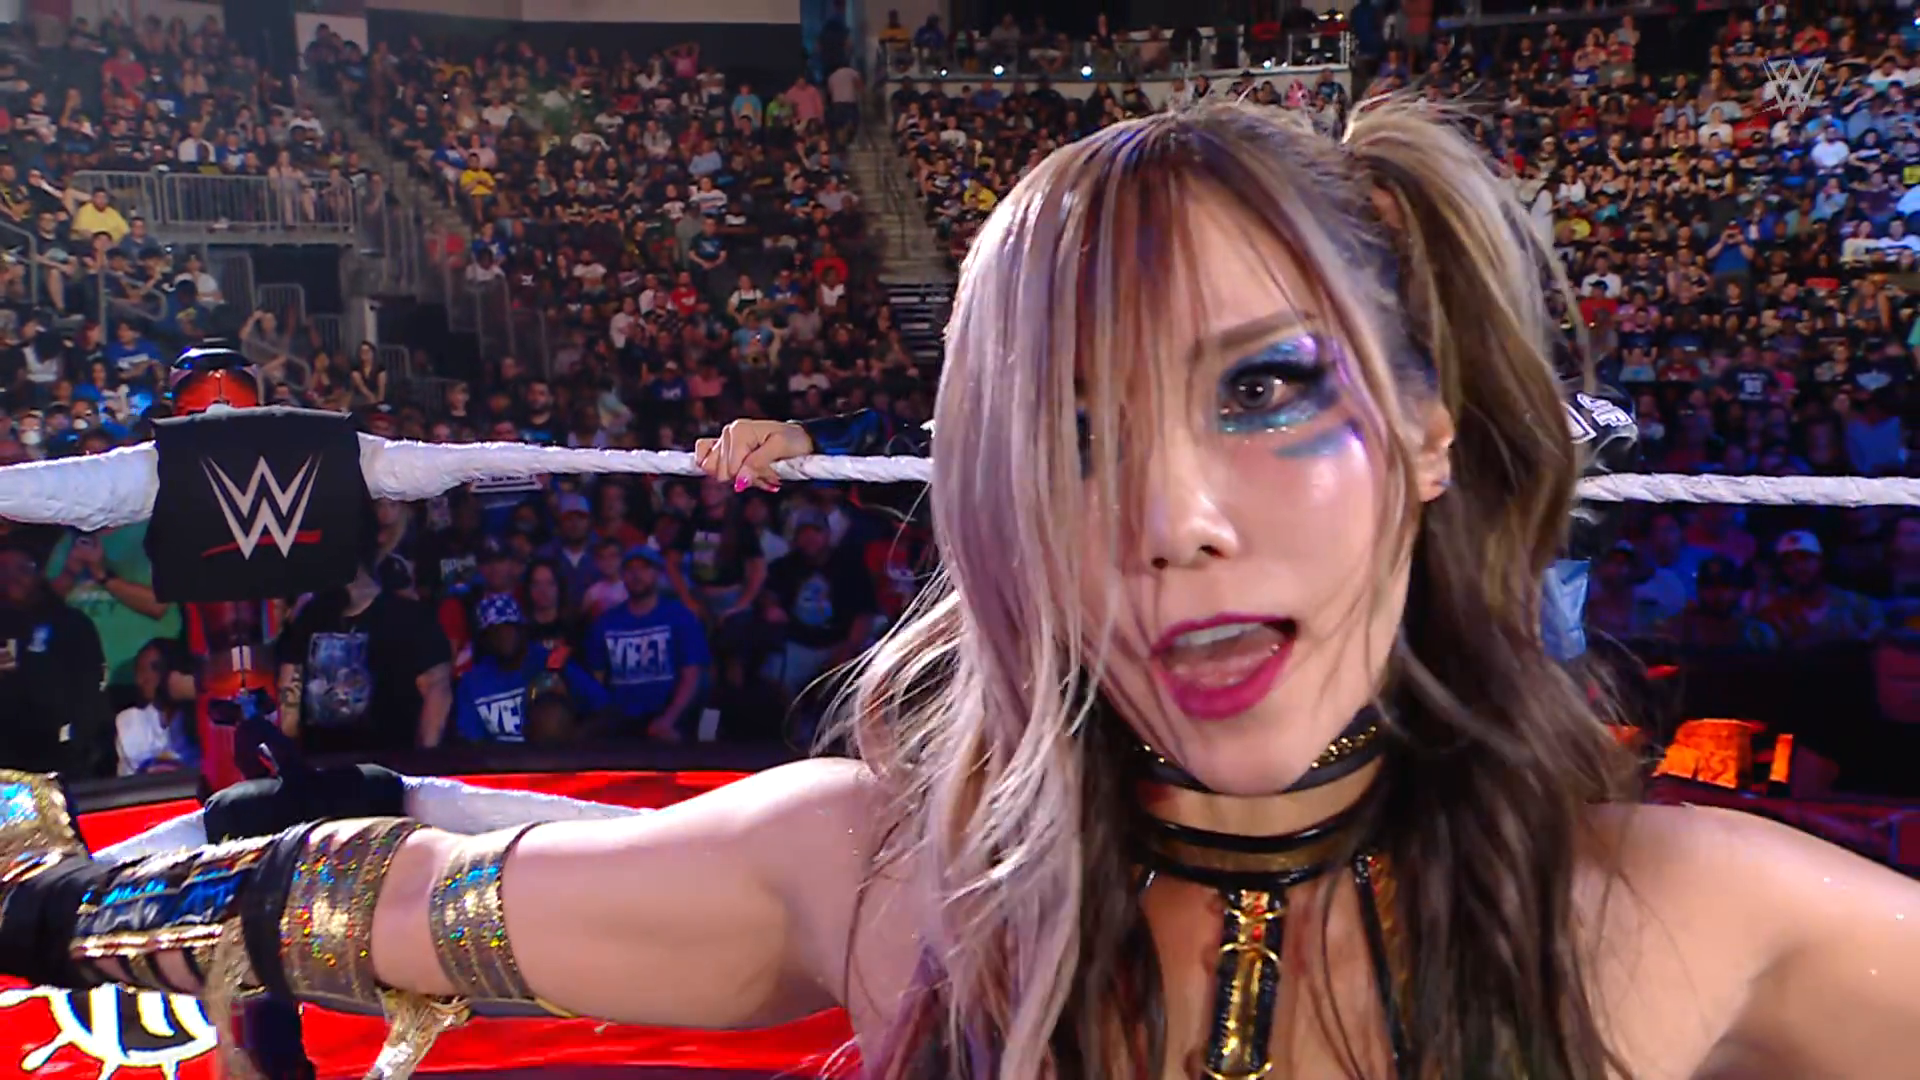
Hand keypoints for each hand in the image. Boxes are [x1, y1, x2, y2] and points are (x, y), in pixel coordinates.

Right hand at [694, 419, 812, 492]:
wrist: (799, 438)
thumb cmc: (793, 441)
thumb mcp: (780, 449)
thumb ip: (758, 464)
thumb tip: (740, 481)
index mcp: (740, 430)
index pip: (730, 469)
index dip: (749, 478)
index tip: (770, 475)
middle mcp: (728, 432)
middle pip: (720, 472)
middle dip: (745, 479)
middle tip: (766, 473)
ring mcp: (724, 439)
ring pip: (714, 471)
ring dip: (739, 477)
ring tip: (759, 472)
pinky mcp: (722, 447)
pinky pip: (704, 461)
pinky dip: (723, 471)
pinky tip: (739, 471)